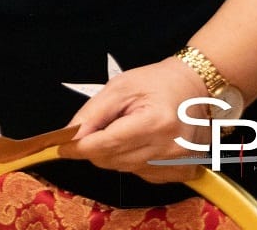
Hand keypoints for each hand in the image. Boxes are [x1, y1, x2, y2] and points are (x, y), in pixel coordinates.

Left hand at [58, 56, 209, 182]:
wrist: (195, 88)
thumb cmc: (158, 83)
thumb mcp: (120, 87)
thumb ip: (93, 113)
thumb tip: (71, 135)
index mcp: (156, 123)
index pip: (107, 144)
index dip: (79, 147)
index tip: (61, 146)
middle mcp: (170, 148)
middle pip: (113, 160)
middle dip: (96, 147)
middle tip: (97, 127)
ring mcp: (179, 163)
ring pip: (125, 169)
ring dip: (115, 153)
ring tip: (127, 128)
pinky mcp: (182, 172)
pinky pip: (142, 173)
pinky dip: (133, 160)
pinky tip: (141, 141)